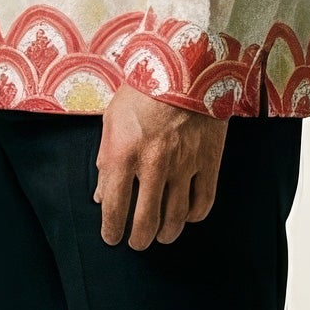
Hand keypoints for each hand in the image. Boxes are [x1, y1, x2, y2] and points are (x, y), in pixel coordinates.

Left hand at [93, 84, 227, 248]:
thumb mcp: (112, 119)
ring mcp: (184, 165)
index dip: (111, 230)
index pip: (114, 207)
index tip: (112, 237)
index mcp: (123, 153)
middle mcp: (153, 164)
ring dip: (166, 233)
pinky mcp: (209, 161)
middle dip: (138, 240)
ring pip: (176, 217)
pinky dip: (194, 215)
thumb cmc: (144, 89)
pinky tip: (187, 216)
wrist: (187, 65)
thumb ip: (106, 159)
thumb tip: (101, 195)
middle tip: (137, 243)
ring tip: (161, 236)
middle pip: (145, 221)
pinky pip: (203, 201)